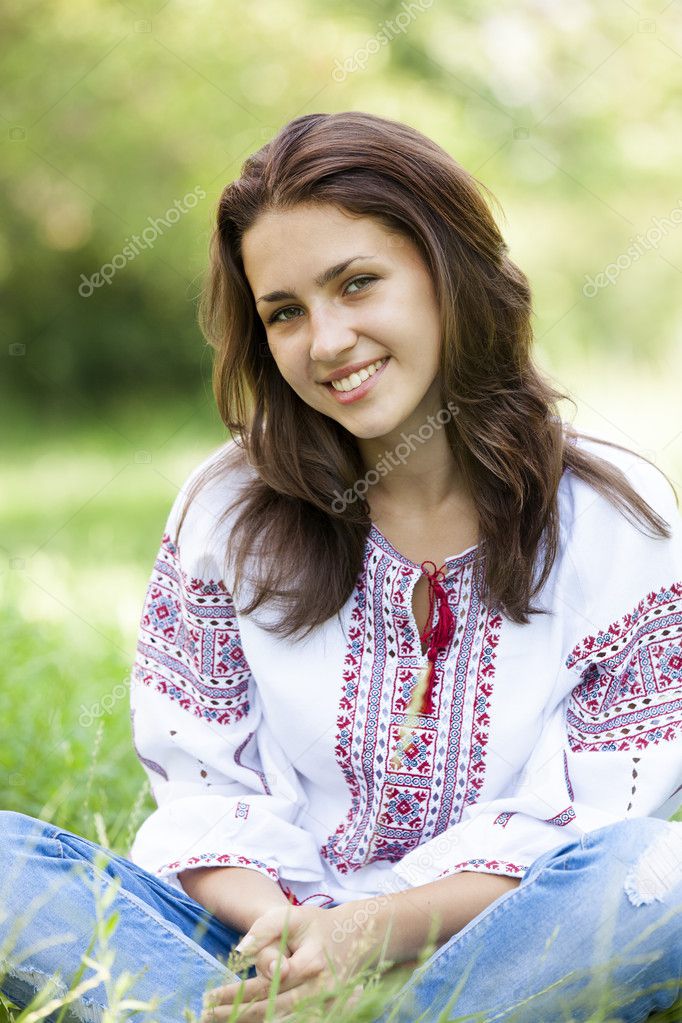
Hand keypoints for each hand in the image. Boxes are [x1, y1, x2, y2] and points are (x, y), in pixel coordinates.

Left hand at [199, 903, 377, 1021]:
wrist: (354, 936)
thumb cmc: (317, 925)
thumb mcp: (293, 916)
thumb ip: (266, 927)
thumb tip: (240, 950)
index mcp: (310, 965)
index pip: (265, 985)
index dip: (235, 994)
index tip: (209, 997)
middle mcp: (318, 991)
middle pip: (270, 1009)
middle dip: (236, 1015)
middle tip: (206, 1016)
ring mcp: (324, 1005)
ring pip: (281, 1020)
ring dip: (250, 1021)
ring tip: (220, 1021)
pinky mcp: (325, 1012)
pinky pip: (293, 1021)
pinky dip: (270, 1021)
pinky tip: (247, 1020)